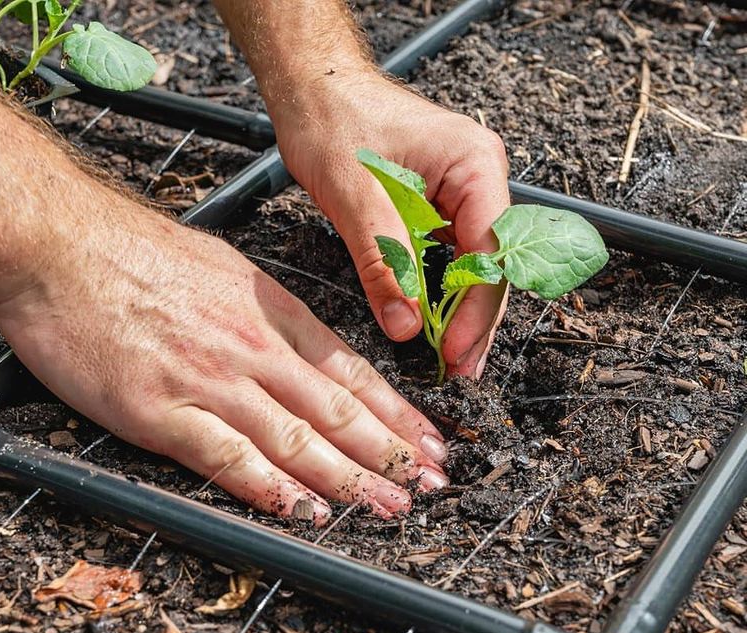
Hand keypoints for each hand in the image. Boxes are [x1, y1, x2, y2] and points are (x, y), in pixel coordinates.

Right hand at [0, 211, 448, 523]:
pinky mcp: (159, 411)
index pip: (351, 371)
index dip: (397, 412)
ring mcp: (209, 380)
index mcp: (270, 312)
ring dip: (348, 479)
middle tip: (434, 483)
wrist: (57, 242)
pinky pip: (226, 457)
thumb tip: (302, 351)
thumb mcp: (223, 270)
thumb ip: (265, 315)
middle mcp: (252, 348)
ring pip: (296, 438)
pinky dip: (269, 488)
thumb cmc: (133, 251)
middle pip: (338, 409)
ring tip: (390, 506)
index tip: (431, 440)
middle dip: (392, 452)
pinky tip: (304, 511)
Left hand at [274, 71, 509, 377]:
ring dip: (459, 312)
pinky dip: (437, 293)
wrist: (312, 90)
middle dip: (475, 321)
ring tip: (451, 356)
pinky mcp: (435, 209)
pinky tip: (432, 323)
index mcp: (474, 166)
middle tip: (460, 369)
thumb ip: (383, 259)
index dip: (475, 309)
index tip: (453, 349)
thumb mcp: (355, 193)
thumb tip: (405, 323)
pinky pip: (445, 259)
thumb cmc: (334, 118)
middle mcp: (476, 181)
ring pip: (470, 267)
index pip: (491, 252)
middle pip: (489, 265)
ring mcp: (458, 196)